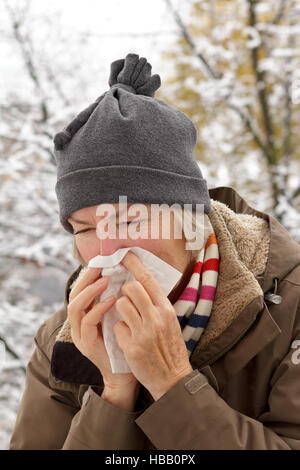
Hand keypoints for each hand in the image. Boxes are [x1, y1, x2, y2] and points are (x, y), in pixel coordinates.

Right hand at [67, 266, 139, 391]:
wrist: (127, 375)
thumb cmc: (127, 343)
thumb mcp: (120, 317)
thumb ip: (117, 300)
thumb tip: (126, 275)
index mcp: (85, 316)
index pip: (81, 290)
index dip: (89, 275)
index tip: (102, 261)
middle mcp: (78, 324)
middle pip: (74, 295)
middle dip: (86, 278)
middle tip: (101, 265)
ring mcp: (80, 335)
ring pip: (75, 307)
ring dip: (90, 291)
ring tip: (105, 280)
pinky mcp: (86, 345)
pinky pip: (87, 323)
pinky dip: (98, 309)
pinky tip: (112, 300)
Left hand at [113, 251, 192, 400]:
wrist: (172, 378)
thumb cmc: (169, 348)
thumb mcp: (170, 322)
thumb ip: (156, 305)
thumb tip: (140, 285)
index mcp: (166, 309)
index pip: (148, 280)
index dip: (135, 265)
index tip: (124, 254)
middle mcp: (156, 317)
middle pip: (132, 288)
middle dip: (124, 289)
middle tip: (125, 296)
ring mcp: (144, 332)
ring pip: (121, 305)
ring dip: (120, 310)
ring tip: (128, 321)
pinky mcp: (132, 346)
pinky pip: (117, 327)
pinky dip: (119, 331)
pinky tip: (128, 340)